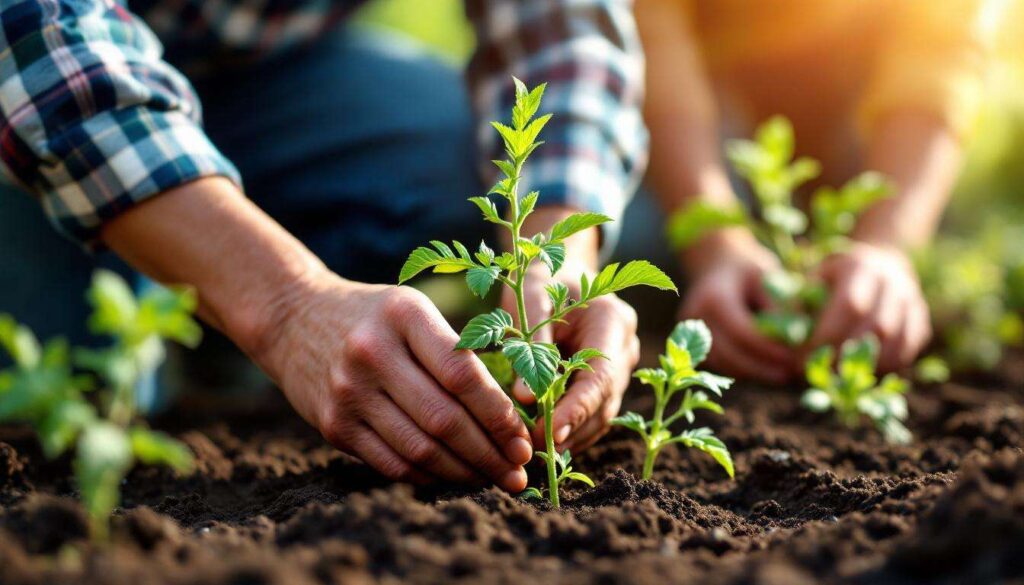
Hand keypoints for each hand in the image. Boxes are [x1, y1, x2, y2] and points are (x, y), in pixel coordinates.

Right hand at [253, 274, 532, 490]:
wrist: (293, 317)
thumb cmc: (375, 317)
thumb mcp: (414, 311)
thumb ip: (457, 351)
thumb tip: (512, 414)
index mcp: (404, 315)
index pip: (463, 374)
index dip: (499, 414)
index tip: (524, 438)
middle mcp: (372, 352)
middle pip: (445, 418)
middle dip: (490, 453)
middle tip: (518, 472)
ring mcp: (348, 391)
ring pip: (420, 449)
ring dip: (465, 473)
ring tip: (493, 480)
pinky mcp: (332, 425)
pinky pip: (391, 463)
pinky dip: (429, 477)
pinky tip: (453, 478)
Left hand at [501, 260, 639, 452]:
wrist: (559, 268)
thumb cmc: (541, 279)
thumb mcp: (530, 299)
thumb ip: (531, 344)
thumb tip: (526, 399)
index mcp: (613, 320)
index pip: (600, 376)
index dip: (577, 409)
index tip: (550, 434)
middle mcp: (626, 346)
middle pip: (605, 400)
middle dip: (571, 429)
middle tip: (534, 450)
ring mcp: (623, 365)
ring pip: (603, 413)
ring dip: (572, 436)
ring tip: (537, 453)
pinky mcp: (611, 380)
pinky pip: (596, 412)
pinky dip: (574, 430)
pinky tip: (547, 444)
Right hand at [679, 231, 794, 383]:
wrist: (716, 263)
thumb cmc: (748, 269)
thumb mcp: (769, 279)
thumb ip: (780, 308)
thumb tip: (797, 343)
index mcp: (714, 297)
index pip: (742, 332)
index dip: (768, 349)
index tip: (793, 357)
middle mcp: (696, 316)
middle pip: (730, 354)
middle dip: (762, 367)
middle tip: (791, 372)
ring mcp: (689, 330)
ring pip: (723, 363)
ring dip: (753, 372)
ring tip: (781, 373)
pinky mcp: (692, 341)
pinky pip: (719, 362)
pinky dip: (742, 368)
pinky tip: (764, 368)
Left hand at [809, 242, 930, 371]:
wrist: (880, 263)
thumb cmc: (834, 277)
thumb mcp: (813, 279)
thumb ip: (800, 304)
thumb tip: (786, 340)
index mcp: (861, 267)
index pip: (850, 306)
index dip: (827, 336)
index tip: (801, 358)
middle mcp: (893, 283)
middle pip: (875, 329)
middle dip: (842, 357)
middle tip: (817, 374)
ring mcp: (912, 302)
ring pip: (895, 344)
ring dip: (864, 367)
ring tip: (836, 376)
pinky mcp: (921, 322)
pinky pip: (906, 352)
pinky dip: (881, 367)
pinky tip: (858, 372)